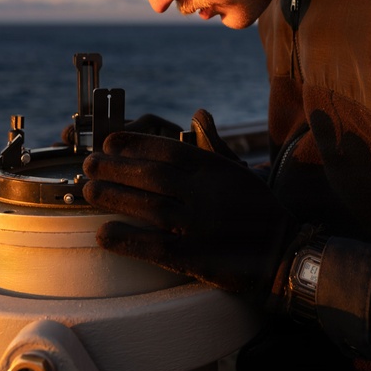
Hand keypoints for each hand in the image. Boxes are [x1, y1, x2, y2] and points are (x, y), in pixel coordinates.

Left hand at [82, 109, 297, 293]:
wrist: (282, 252)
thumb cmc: (257, 208)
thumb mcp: (239, 168)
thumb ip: (213, 142)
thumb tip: (198, 112)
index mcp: (214, 170)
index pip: (167, 150)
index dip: (135, 144)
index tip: (109, 142)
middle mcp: (205, 194)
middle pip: (151, 176)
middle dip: (115, 169)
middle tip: (88, 166)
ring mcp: (198, 226)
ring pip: (148, 207)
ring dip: (113, 197)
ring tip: (88, 191)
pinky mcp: (194, 257)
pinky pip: (154, 246)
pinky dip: (126, 239)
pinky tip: (103, 233)